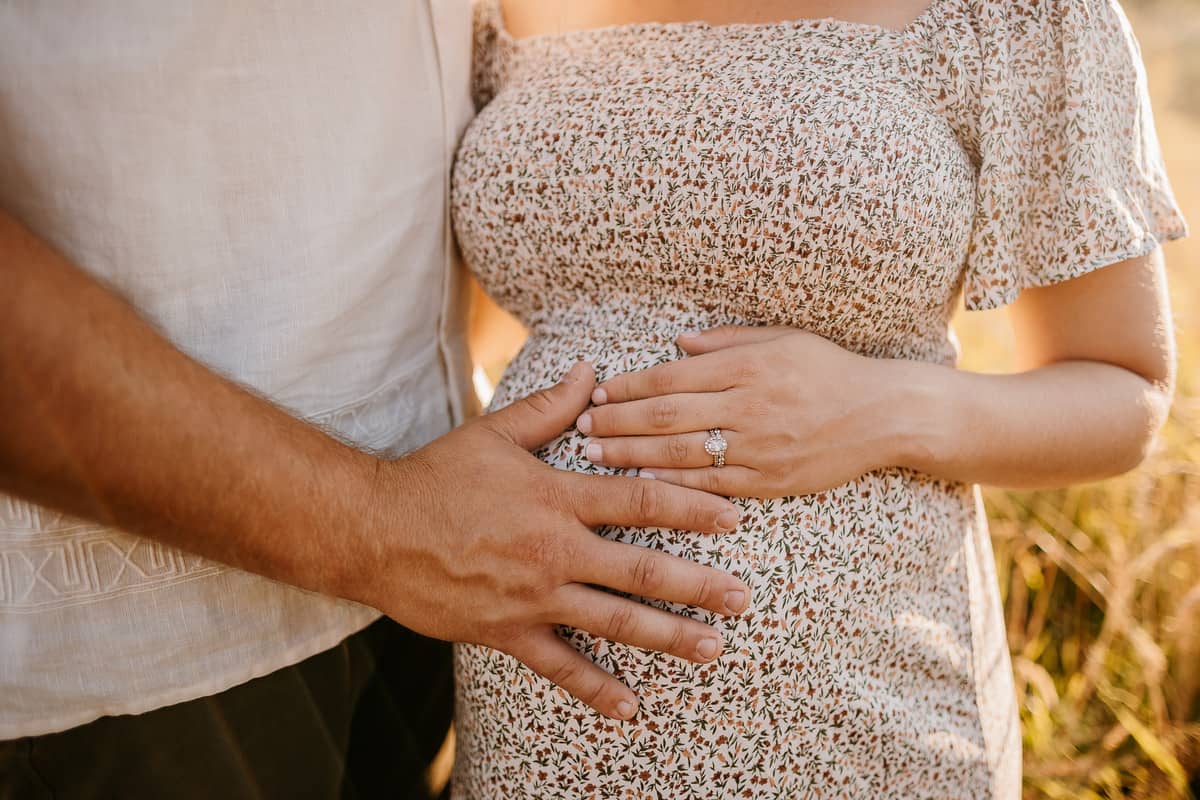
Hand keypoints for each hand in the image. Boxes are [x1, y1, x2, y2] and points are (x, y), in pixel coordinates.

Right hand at [359, 362, 750, 720]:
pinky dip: (596, 689)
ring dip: (667, 636)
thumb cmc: (437, 477)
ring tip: (712, 648)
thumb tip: (592, 371)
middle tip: (743, 598)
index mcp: (556, 496)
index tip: (733, 518)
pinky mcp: (507, 631)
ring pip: (612, 620)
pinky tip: (631, 707)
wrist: (374, 530)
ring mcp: (534, 595)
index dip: (691, 508)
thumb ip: (549, 407)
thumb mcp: (495, 433)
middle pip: (641, 568)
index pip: (639, 500)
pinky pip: (559, 666)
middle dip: (698, 584)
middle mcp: (555, 549)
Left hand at [576, 326, 915, 497]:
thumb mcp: (782, 339)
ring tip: (594, 454)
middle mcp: (749, 405)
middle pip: (667, 416)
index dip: (629, 387)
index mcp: (748, 366)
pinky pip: (712, 483)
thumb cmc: (829, 369)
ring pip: (682, 453)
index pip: (672, 377)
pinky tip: (640, 482)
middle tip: (580, 427)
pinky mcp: (770, 480)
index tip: (597, 393)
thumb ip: (725, 342)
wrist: (885, 414)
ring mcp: (759, 446)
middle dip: (617, 422)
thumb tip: (675, 345)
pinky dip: (673, 483)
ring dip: (631, 454)